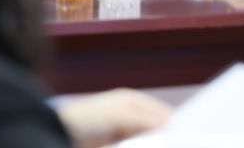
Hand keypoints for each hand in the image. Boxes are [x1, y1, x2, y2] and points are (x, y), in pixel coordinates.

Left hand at [56, 88, 171, 147]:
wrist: (59, 134)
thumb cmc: (88, 117)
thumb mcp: (119, 115)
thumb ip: (144, 119)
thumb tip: (168, 121)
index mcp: (131, 100)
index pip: (158, 110)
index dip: (170, 121)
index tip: (184, 134)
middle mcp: (129, 115)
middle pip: (153, 126)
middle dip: (162, 135)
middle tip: (175, 144)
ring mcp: (122, 131)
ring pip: (145, 139)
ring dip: (151, 144)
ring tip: (163, 146)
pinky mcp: (116, 145)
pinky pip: (134, 146)